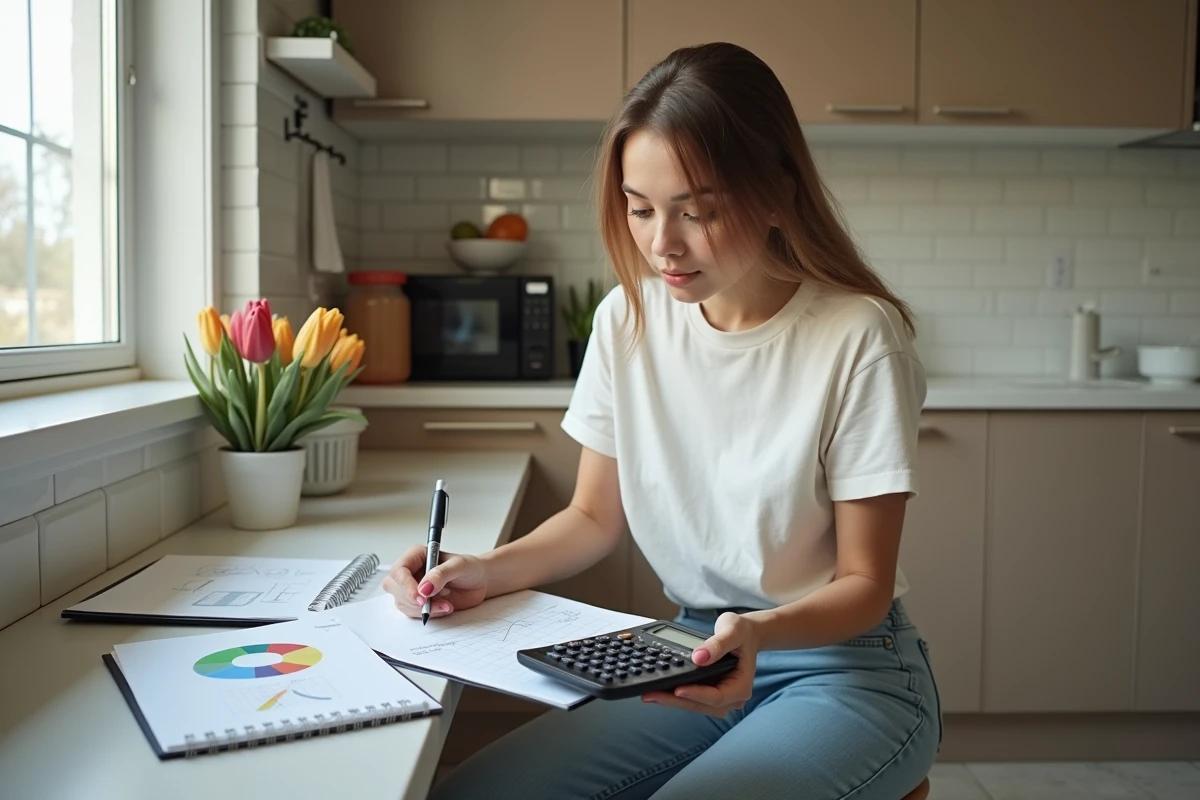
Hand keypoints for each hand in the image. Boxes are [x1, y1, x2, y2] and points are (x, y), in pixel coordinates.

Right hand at [381, 544, 488, 619]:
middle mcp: (411, 572)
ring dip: (423, 608)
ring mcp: (413, 588)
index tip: (421, 597)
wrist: (480, 583)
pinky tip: (444, 607)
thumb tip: (424, 588)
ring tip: (446, 603)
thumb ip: (441, 574)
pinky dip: (429, 614)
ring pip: (403, 603)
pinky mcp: (419, 603)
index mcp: (416, 556)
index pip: (399, 570)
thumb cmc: (470, 568)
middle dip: (413, 599)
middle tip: (432, 603)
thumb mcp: (459, 566)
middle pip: (394, 588)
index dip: (405, 585)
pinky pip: (413, 613)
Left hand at [641, 612, 759, 717]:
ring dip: (672, 700)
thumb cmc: (742, 632)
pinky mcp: (709, 691)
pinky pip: (691, 697)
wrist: (745, 633)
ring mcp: (720, 696)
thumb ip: (717, 644)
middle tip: (651, 695)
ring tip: (649, 694)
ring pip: (694, 704)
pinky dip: (675, 694)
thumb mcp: (733, 632)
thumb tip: (698, 657)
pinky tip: (659, 689)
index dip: (696, 694)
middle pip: (701, 705)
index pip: (717, 697)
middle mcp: (731, 696)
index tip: (677, 689)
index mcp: (741, 686)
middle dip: (676, 701)